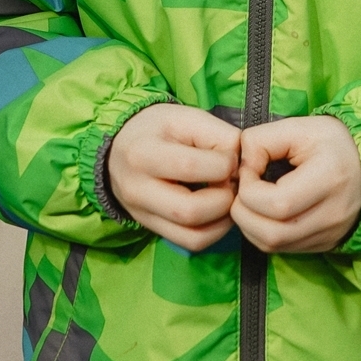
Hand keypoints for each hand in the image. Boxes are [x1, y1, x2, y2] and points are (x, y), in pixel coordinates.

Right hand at [108, 103, 240, 251]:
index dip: (223, 164)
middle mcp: (137, 190)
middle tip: (232, 182)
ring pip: (193, 236)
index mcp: (142, 153)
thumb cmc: (158, 129)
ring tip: (227, 196)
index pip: (190, 167)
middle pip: (190, 210)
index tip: (230, 157)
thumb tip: (241, 164)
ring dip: (223, 219)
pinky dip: (214, 232)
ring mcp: (143, 215)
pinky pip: (191, 243)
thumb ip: (218, 134)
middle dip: (224, 198)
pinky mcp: (153, 229)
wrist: (119, 148)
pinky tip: (219, 211)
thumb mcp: (185, 117)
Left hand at [231, 116, 360, 254]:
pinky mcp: (324, 244)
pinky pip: (282, 249)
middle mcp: (332, 215)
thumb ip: (260, 141)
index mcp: (330, 178)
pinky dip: (263, 233)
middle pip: (272, 233)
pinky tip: (263, 212)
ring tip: (250, 200)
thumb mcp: (297, 127)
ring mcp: (329, 234)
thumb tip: (240, 168)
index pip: (277, 204)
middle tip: (243, 188)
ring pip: (273, 246)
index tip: (248, 170)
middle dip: (243, 212)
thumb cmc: (331, 142)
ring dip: (249, 225)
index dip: (249, 190)